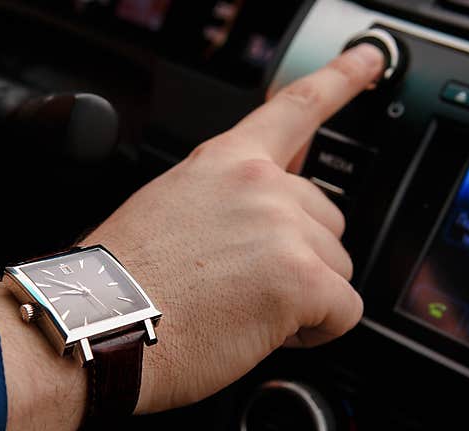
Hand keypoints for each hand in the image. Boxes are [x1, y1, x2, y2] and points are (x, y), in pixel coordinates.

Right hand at [85, 44, 384, 414]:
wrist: (97, 324)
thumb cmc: (123, 284)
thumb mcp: (171, 209)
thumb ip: (228, 198)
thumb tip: (268, 216)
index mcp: (226, 163)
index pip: (295, 108)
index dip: (341, 79)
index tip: (370, 61)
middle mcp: (261, 185)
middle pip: (327, 218)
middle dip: (299, 257)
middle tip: (245, 284)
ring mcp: (284, 228)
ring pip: (337, 267)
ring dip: (304, 296)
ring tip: (244, 310)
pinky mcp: (301, 280)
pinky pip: (344, 311)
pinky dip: (316, 331)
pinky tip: (266, 331)